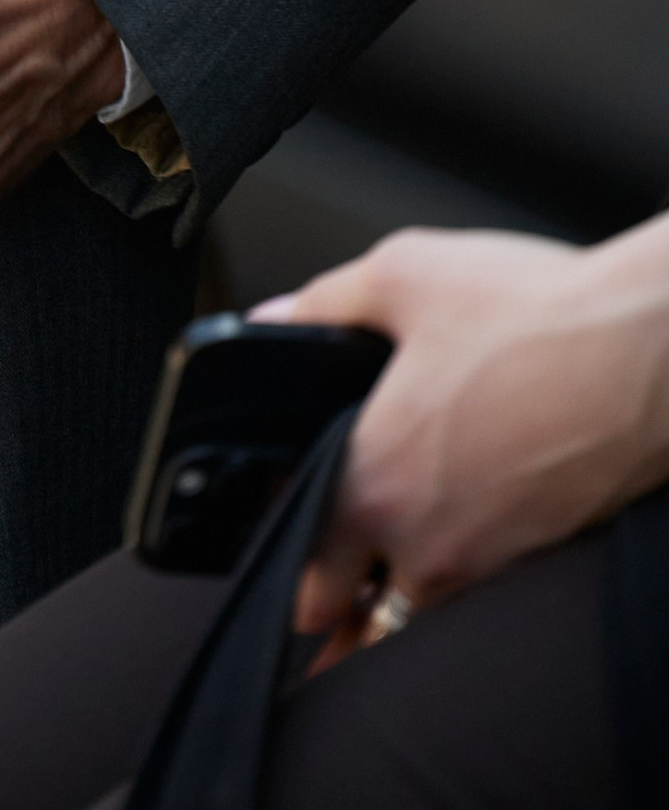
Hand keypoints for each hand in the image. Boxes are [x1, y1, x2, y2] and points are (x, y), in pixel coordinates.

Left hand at [269, 221, 668, 634]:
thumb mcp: (403, 275)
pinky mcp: (545, 561)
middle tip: (333, 583)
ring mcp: (493, 566)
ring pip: (423, 620)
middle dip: (338, 615)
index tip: (287, 547)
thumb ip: (321, 303)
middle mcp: (429, 546)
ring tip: (390, 571)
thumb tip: (271, 320)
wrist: (650, 353)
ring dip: (401, 606)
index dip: (286, 568)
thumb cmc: (532, 313)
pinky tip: (467, 532)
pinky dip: (466, 583)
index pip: (304, 580)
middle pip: (359, 625)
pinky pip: (484, 598)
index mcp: (374, 485)